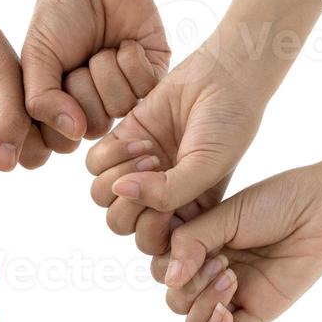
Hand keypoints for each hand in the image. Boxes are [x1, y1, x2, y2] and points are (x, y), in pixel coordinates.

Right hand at [21, 0, 168, 152]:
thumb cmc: (59, 15)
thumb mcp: (36, 57)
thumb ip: (41, 99)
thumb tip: (73, 133)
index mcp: (66, 108)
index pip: (63, 140)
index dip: (57, 113)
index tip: (53, 78)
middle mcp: (98, 106)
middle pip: (95, 126)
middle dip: (83, 87)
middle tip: (79, 59)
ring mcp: (128, 92)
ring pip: (122, 107)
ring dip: (106, 70)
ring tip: (101, 48)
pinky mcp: (154, 75)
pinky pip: (146, 87)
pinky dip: (131, 60)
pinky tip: (124, 43)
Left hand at [84, 45, 258, 253]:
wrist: (221, 76)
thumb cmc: (227, 124)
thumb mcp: (206, 166)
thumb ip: (169, 192)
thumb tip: (120, 192)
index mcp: (186, 214)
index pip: (152, 244)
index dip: (151, 231)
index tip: (167, 206)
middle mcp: (160, 197)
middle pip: (119, 223)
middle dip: (131, 202)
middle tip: (157, 168)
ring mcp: (139, 170)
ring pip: (102, 195)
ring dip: (121, 175)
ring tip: (150, 152)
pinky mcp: (122, 142)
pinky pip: (94, 163)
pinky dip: (112, 153)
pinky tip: (140, 138)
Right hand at [153, 162, 321, 321]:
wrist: (319, 211)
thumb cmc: (274, 204)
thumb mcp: (223, 217)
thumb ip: (190, 242)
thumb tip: (168, 277)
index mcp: (198, 248)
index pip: (161, 269)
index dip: (166, 260)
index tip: (188, 241)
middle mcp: (210, 274)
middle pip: (175, 297)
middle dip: (189, 281)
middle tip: (221, 259)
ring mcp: (231, 297)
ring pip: (193, 321)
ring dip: (203, 300)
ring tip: (231, 274)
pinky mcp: (254, 315)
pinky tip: (225, 307)